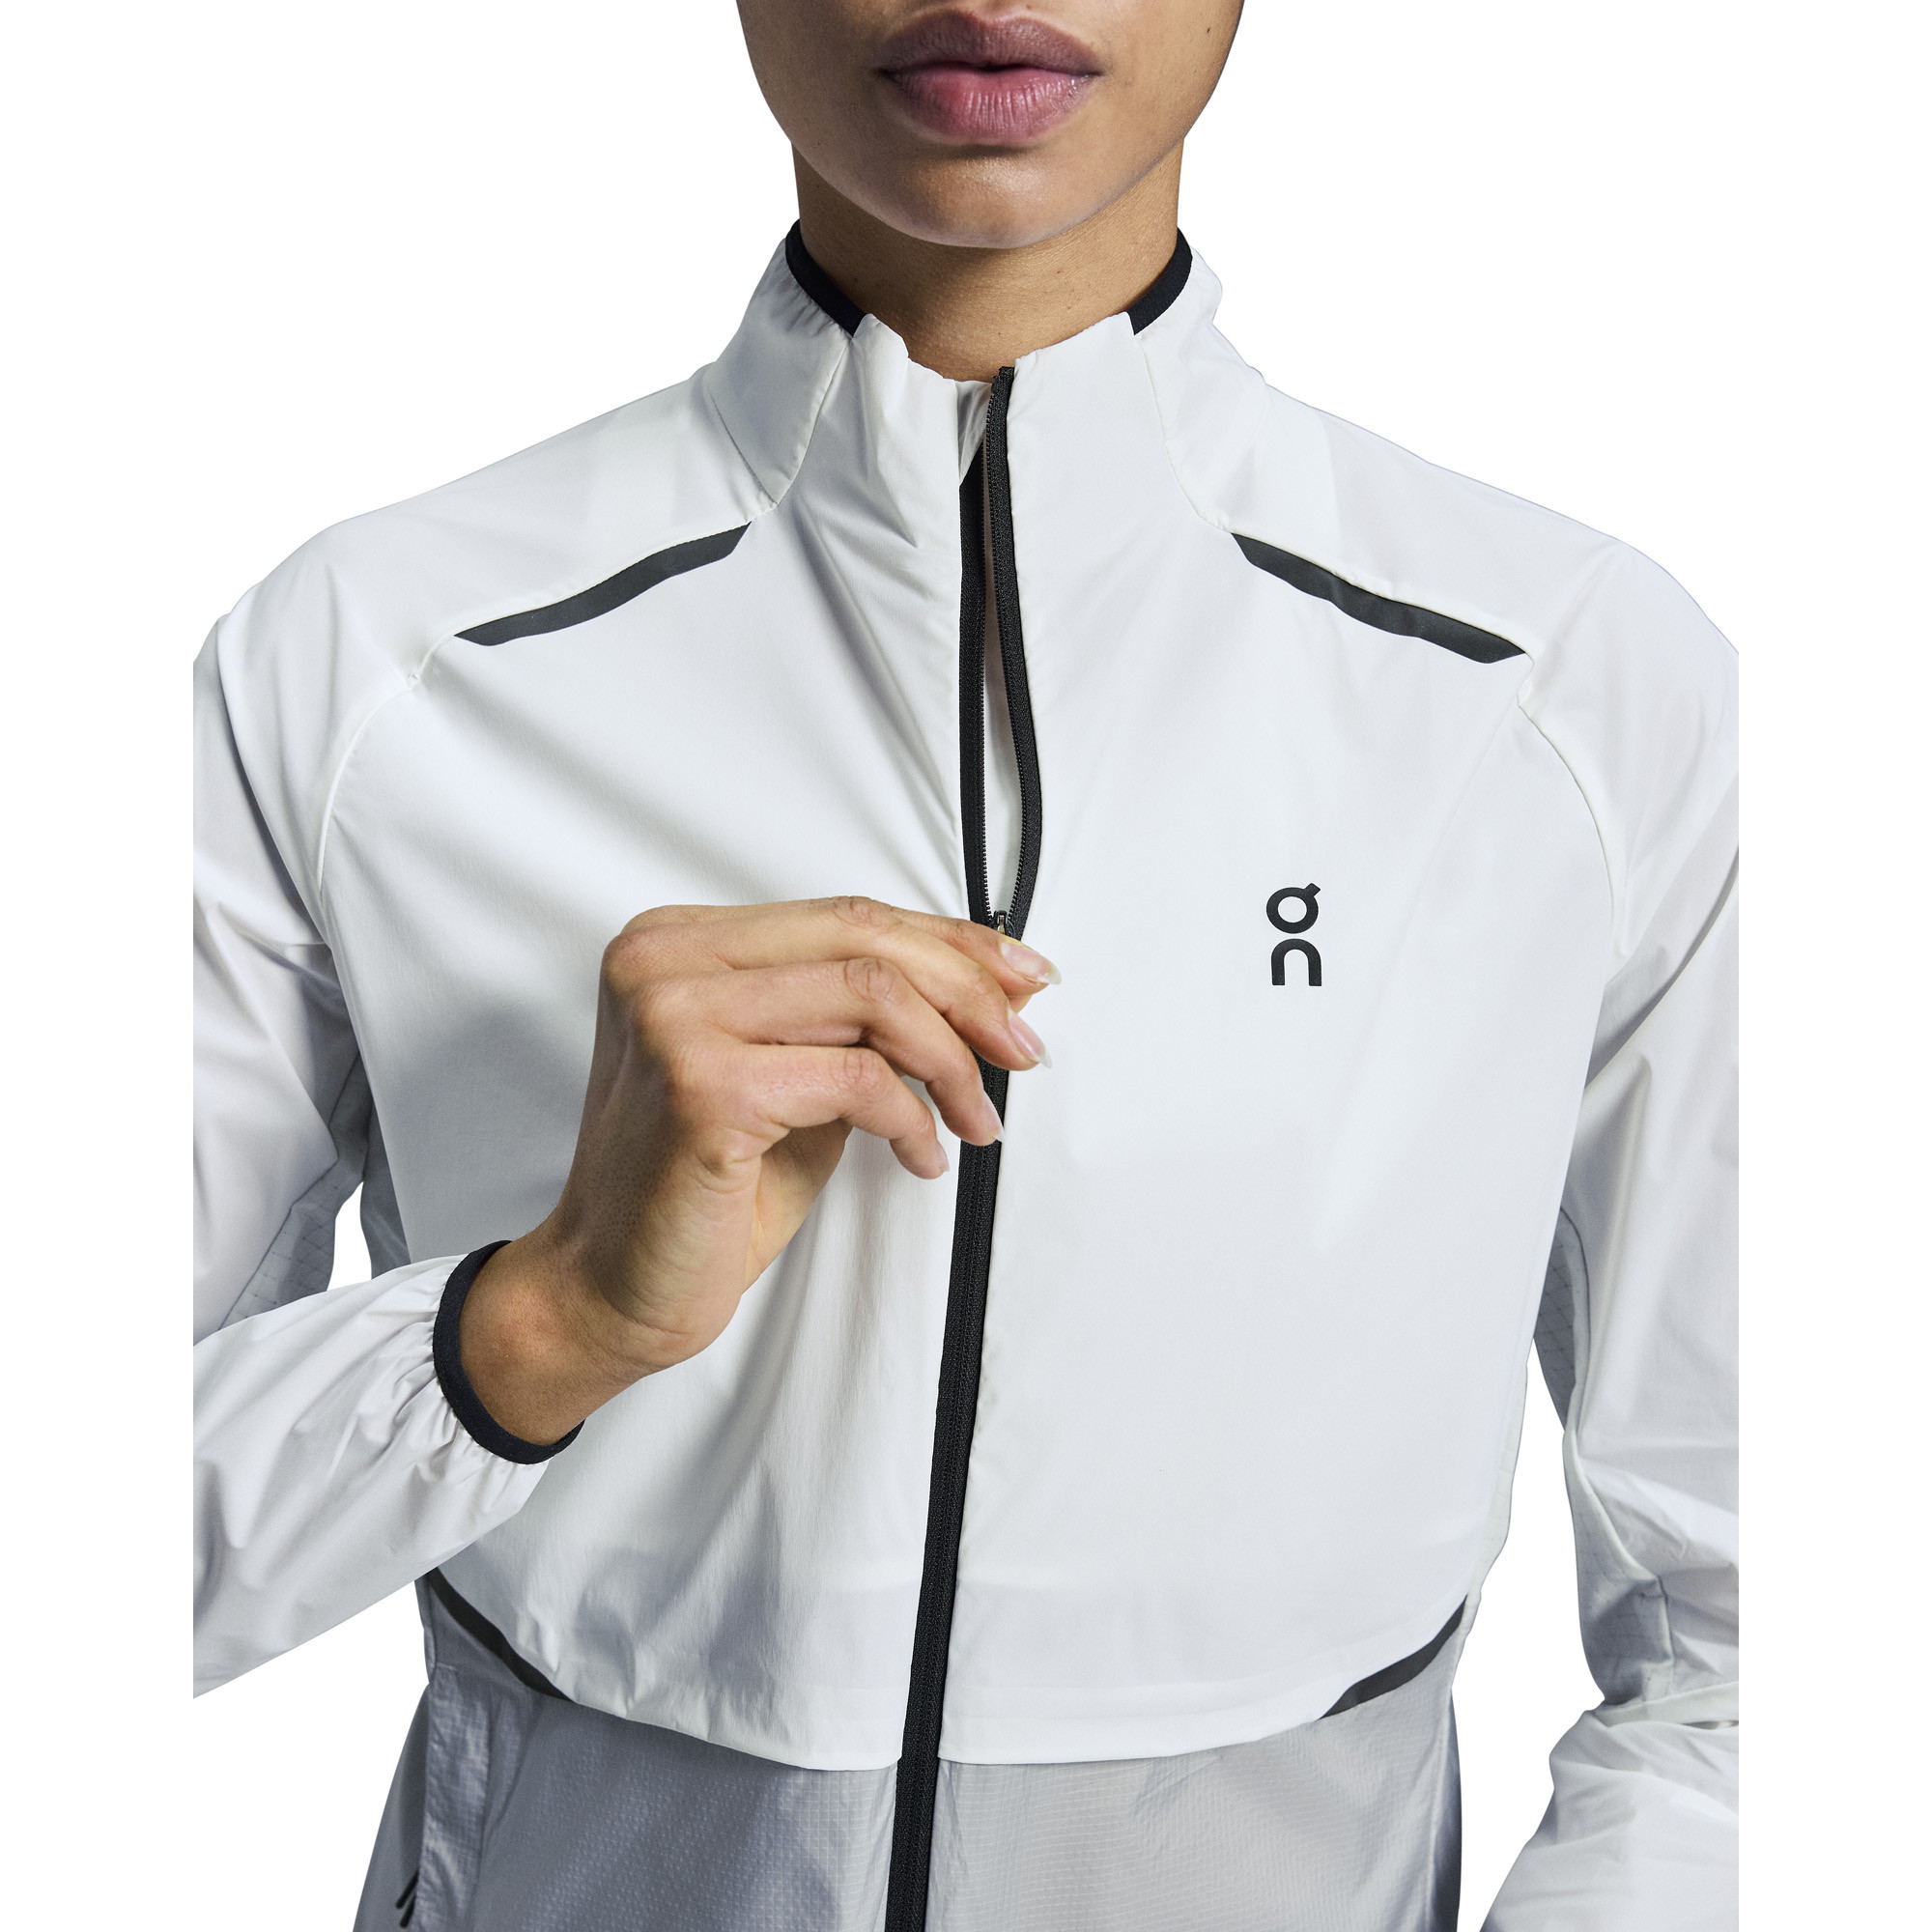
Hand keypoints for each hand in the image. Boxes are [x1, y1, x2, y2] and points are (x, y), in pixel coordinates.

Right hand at [459, 897, 1056, 1443]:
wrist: (609, 1288)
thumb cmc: (700, 1188)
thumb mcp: (800, 1075)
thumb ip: (869, 1018)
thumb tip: (994, 983)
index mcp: (676, 942)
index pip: (844, 915)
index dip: (950, 944)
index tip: (1021, 979)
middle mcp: (664, 963)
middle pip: (863, 940)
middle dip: (969, 992)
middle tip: (1020, 1049)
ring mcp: (675, 1017)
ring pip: (873, 996)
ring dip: (952, 1061)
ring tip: (975, 1117)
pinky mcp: (703, 1087)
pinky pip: (859, 1079)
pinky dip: (912, 1120)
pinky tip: (921, 1156)